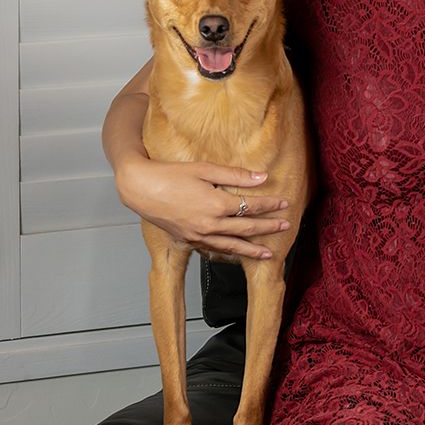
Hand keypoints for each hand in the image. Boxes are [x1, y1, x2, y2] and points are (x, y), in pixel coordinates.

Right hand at [114, 158, 289, 259]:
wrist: (139, 188)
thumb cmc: (170, 175)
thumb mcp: (205, 169)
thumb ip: (236, 175)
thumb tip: (263, 177)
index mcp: (217, 204)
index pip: (252, 206)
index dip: (271, 205)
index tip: (284, 203)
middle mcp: (210, 224)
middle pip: (247, 228)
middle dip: (268, 228)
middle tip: (285, 227)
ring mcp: (198, 235)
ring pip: (232, 246)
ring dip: (252, 250)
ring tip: (269, 254)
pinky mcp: (188, 240)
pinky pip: (213, 249)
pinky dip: (228, 252)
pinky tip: (237, 254)